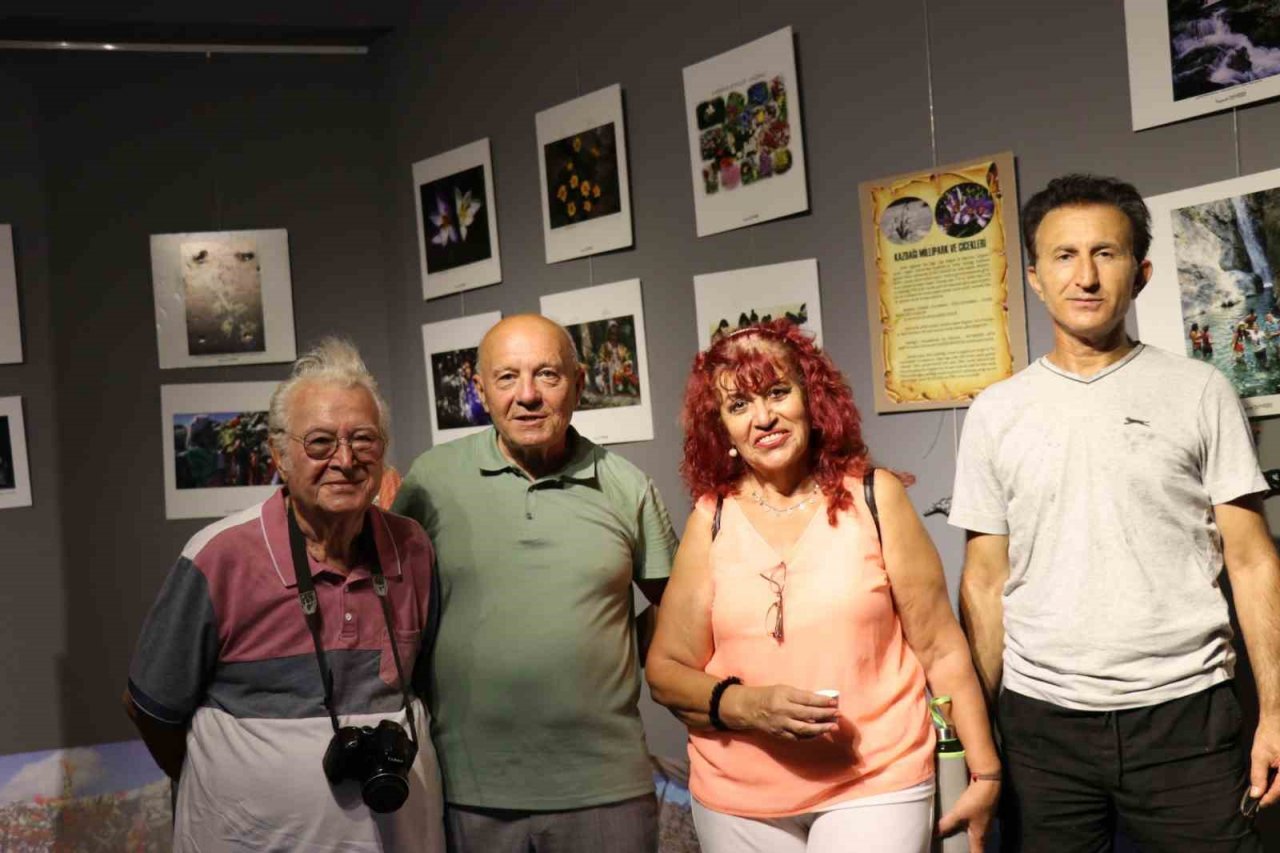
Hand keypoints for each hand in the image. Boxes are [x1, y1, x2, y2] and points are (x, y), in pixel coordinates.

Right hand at [719, 684, 838, 739]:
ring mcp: (781, 723)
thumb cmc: (769, 695)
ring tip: (833, 726)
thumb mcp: (783, 689)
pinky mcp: (780, 734)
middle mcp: (783, 710)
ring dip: (821, 728)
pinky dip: (810, 735)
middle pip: (808, 714)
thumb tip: (821, 701)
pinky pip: (798, 736)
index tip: (834, 702)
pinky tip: (819, 732)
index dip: (822, 701)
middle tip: (838, 714)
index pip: (807, 699)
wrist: (748, 708)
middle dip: (825, 714)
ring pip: (804, 728)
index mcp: (784, 695)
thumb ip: (800, 696)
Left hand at [937, 778, 999, 848]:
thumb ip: (947, 824)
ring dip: (969, 838)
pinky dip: (968, 827)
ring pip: (976, 834)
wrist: (988, 783)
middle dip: (970, 849)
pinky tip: (961, 823)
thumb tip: (935, 834)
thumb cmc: (976, 802)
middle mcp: (985, 831)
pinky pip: (975, 824)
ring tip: (957, 838)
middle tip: (957, 848)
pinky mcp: (983, 812)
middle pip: (978, 845)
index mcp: (980, 836)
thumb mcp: (959, 814)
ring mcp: (985, 821)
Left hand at [1249, 715, 1279, 808]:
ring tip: (1264, 789)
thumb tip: (1256, 794)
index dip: (1268, 799)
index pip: (1279, 791)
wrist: (1277, 720)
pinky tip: (1271, 780)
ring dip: (1276, 788)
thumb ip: (1258, 776)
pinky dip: (1279, 780)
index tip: (1258, 804)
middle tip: (1259, 797)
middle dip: (1272, 794)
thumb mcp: (1259, 755)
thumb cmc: (1269, 734)